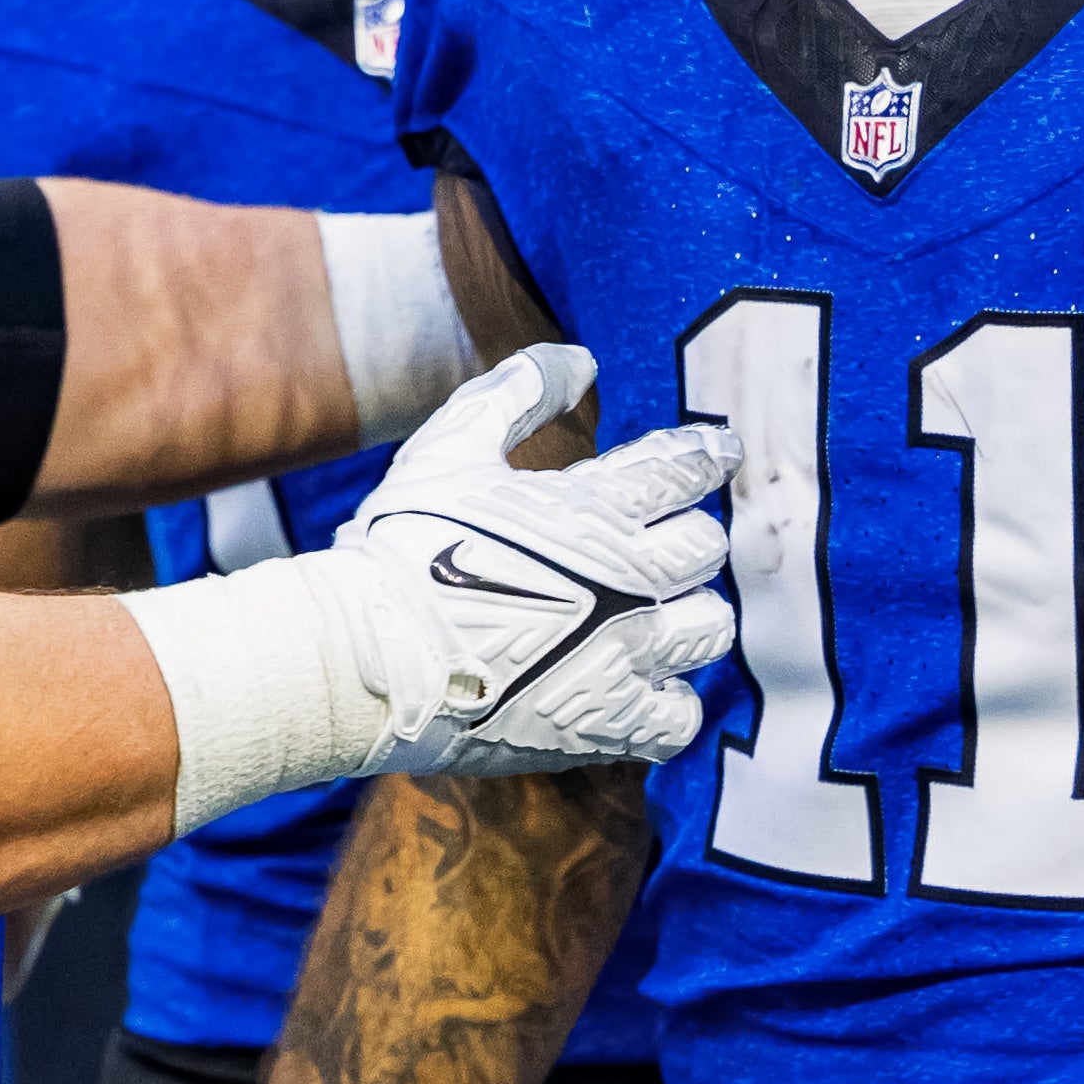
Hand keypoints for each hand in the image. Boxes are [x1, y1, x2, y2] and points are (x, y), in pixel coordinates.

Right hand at [324, 345, 734, 780]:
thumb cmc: (402, 546)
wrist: (366, 657)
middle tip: (665, 545)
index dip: (706, 457)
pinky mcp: (608, 723)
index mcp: (596, 506)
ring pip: (709, 629)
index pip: (686, 469)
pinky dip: (668, 703)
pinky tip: (641, 689)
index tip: (716, 455)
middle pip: (709, 549)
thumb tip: (581, 360)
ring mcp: (624, 655)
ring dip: (689, 617)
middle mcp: (629, 578)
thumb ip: (520, 392)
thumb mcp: (451, 446)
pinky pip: (680, 717)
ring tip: (658, 617)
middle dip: (690, 541)